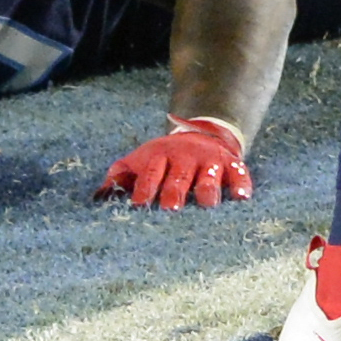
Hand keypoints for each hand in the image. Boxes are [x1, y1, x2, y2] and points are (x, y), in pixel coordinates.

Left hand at [94, 115, 249, 208]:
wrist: (202, 131)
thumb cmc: (164, 157)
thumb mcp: (140, 160)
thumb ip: (119, 177)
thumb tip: (98, 198)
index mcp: (159, 156)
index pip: (150, 174)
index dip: (144, 189)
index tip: (138, 206)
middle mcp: (185, 157)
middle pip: (178, 177)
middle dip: (174, 193)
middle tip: (171, 210)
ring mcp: (210, 160)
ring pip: (208, 176)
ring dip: (207, 190)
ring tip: (206, 206)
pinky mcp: (232, 163)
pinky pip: (239, 173)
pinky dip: (241, 184)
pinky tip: (242, 198)